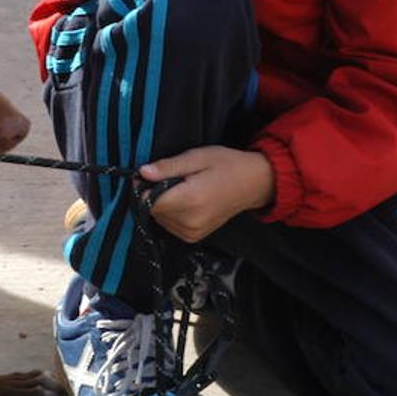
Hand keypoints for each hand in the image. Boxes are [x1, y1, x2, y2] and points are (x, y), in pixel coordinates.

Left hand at [138, 146, 274, 242]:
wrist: (253, 184)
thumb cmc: (227, 165)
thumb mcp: (197, 157)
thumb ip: (168, 167)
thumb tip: (143, 172)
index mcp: (191, 200)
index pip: (150, 200)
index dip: (145, 186)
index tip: (150, 174)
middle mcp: (190, 221)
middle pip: (153, 210)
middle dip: (155, 194)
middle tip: (172, 178)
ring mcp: (192, 233)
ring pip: (159, 219)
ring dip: (163, 204)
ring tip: (182, 189)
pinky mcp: (194, 237)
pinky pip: (169, 226)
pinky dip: (170, 213)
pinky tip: (184, 201)